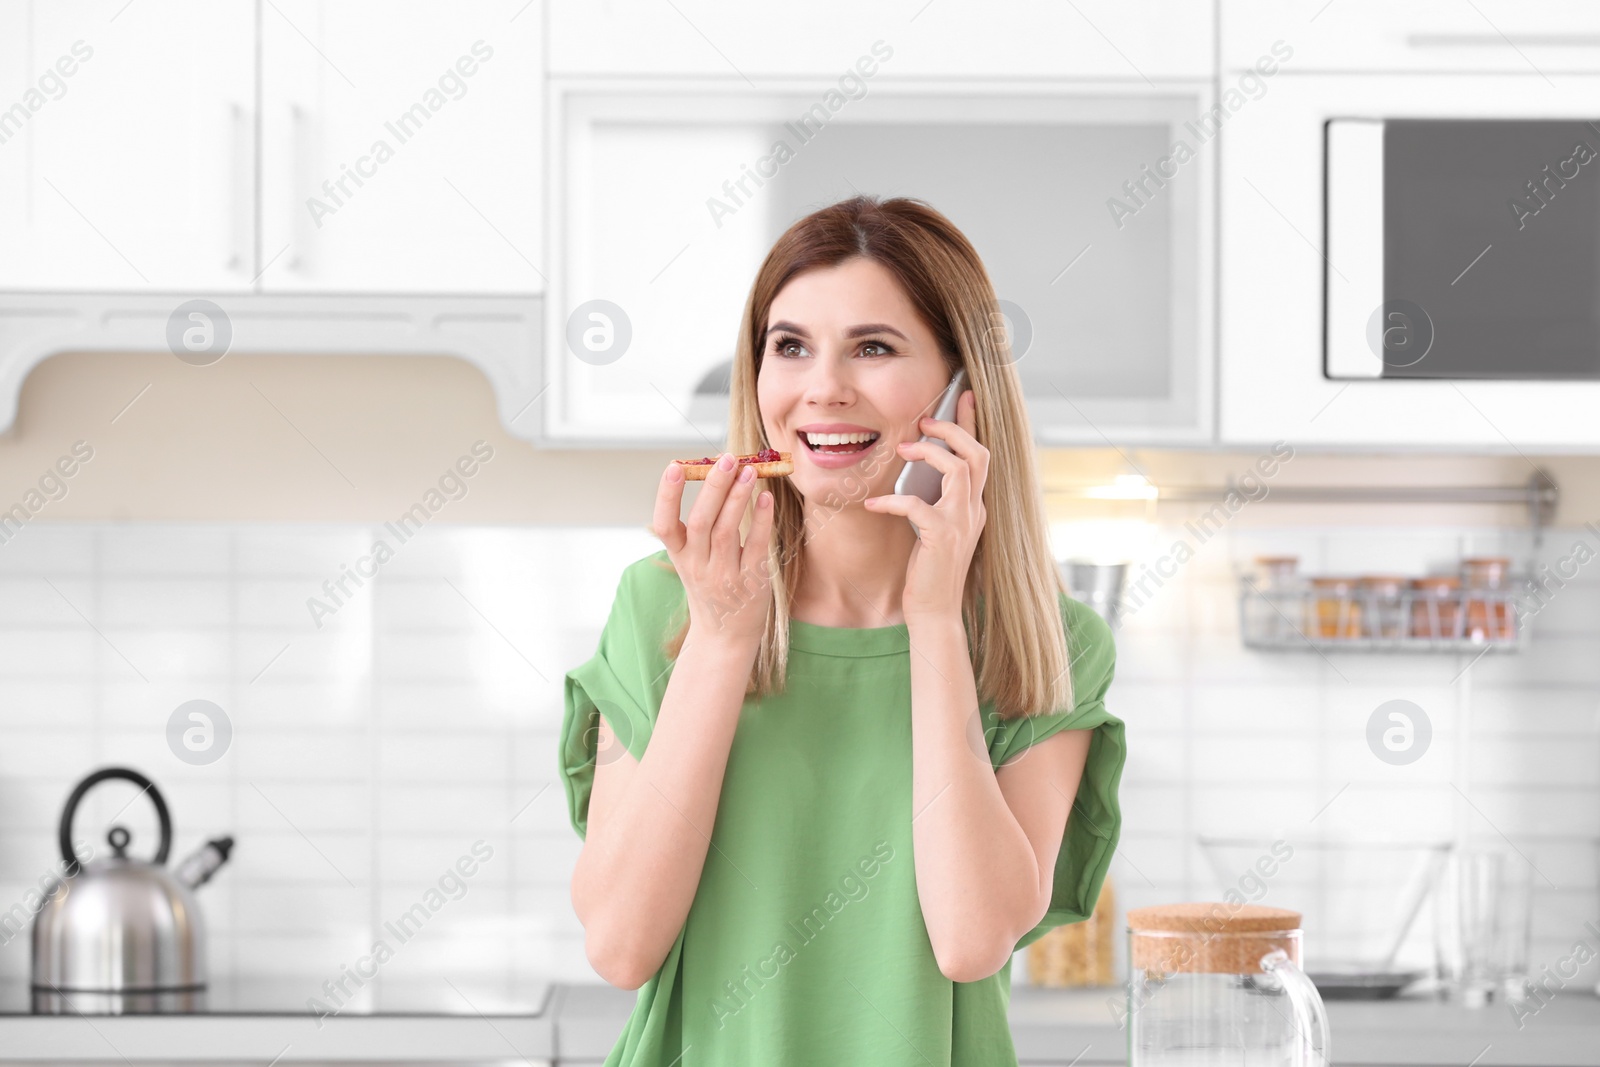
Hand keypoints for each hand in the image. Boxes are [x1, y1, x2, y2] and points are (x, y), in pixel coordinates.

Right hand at [653, 452, 775, 645]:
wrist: (725, 637)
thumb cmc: (710, 587)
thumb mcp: (692, 560)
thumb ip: (698, 526)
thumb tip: (715, 474)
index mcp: (679, 556)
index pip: (664, 525)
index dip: (667, 495)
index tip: (675, 466)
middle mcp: (697, 566)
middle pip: (701, 522)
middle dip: (713, 487)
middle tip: (726, 459)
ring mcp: (724, 576)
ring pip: (727, 531)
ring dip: (738, 497)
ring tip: (749, 470)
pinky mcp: (751, 582)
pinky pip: (756, 546)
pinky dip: (760, 520)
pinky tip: (766, 497)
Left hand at [863, 389, 988, 621]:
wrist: (935, 611)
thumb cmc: (929, 571)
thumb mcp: (935, 528)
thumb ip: (934, 500)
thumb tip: (916, 469)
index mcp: (974, 505)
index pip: (980, 455)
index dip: (973, 423)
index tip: (965, 395)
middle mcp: (974, 510)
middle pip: (978, 453)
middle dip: (953, 429)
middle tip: (924, 422)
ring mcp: (961, 523)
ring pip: (958, 469)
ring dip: (929, 453)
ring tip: (901, 451)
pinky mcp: (942, 537)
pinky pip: (917, 505)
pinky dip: (893, 499)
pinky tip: (873, 503)